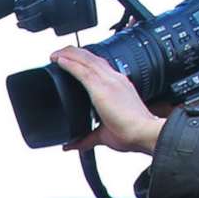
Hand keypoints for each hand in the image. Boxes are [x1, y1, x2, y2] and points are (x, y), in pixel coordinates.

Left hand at [51, 46, 171, 156]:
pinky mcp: (102, 87)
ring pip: (86, 59)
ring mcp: (109, 81)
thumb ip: (85, 139)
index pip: (101, 67)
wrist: (143, 133)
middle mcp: (115, 79)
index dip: (86, 61)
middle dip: (75, 53)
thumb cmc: (131, 133)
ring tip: (55, 53)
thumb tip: (71, 145)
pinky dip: (70, 63)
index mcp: (118, 86)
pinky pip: (83, 70)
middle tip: (60, 53)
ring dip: (69, 54)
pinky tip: (59, 60)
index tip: (73, 61)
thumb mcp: (103, 135)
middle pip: (92, 58)